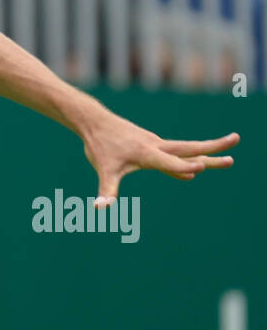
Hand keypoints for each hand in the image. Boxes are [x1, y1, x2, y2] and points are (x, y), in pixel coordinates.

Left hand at [81, 113, 237, 203]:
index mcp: (147, 152)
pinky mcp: (152, 146)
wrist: (94, 122)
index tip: (202, 167)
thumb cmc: (99, 146)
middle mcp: (156, 146)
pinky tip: (193, 170)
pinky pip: (175, 154)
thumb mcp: (103, 170)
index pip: (170, 162)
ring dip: (207, 151)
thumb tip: (100, 208)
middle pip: (189, 147)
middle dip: (213, 147)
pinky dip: (188, 159)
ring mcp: (155, 145)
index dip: (184, 166)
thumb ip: (106, 190)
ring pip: (186, 149)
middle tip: (236, 141)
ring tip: (228, 158)